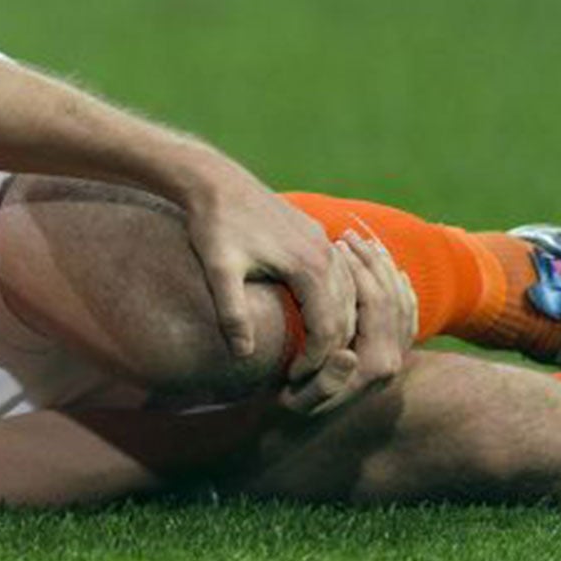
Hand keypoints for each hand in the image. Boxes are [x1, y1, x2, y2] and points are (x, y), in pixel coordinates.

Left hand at [179, 156, 357, 399]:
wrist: (214, 181)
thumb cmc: (213, 226)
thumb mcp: (219, 270)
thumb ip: (232, 312)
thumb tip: (242, 354)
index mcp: (308, 266)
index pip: (328, 328)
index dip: (313, 360)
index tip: (291, 379)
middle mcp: (325, 254)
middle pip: (346, 315)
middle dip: (329, 350)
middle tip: (303, 377)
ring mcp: (323, 243)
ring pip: (347, 297)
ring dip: (336, 327)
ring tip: (308, 354)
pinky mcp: (315, 235)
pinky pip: (338, 278)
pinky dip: (334, 303)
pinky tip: (312, 320)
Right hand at [276, 230, 417, 414]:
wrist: (302, 426)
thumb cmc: (290, 409)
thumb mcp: (301, 400)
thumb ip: (327, 383)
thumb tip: (350, 354)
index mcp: (376, 366)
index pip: (375, 305)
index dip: (358, 271)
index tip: (335, 244)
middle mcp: (395, 361)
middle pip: (392, 297)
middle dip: (371, 262)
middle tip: (346, 235)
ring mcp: (398, 354)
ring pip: (401, 299)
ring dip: (382, 267)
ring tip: (358, 241)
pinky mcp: (393, 348)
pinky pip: (405, 307)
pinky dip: (396, 281)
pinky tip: (382, 263)